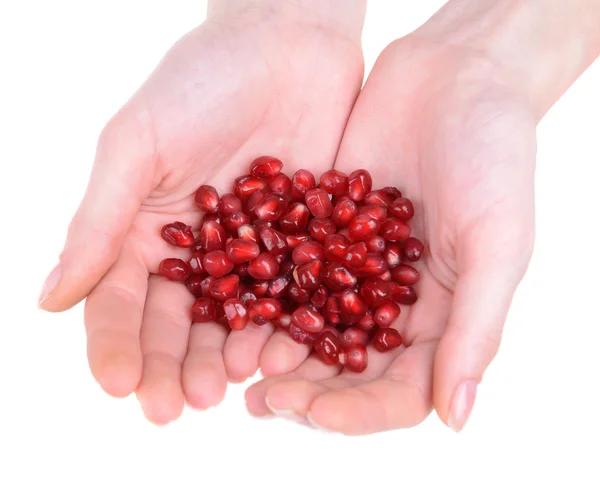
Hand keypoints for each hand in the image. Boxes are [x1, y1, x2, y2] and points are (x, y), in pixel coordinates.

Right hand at [38, 0, 364, 423]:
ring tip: (225, 387)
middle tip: (176, 407)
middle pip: (178, 322)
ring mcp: (251, 251)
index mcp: (144, 231)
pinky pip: (292, 294)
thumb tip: (48, 300)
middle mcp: (195, 250)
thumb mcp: (136, 143)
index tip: (119, 385)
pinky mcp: (302, 242)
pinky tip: (279, 352)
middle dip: (173, 365)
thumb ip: (98, 220)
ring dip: (226, 355)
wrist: (287, 41)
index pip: (122, 302)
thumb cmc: (200, 79)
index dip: (117, 345)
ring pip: (234, 318)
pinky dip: (284, 324)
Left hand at [245, 34, 535, 433]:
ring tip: (235, 362)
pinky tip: (232, 302)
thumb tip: (458, 416)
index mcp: (442, 319)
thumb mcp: (497, 242)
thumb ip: (477, 326)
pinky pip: (291, 271)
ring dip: (275, 349)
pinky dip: (264, 291)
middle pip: (346, 369)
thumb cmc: (494, 157)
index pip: (399, 391)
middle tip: (258, 396)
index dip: (356, 412)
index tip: (310, 411)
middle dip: (305, 388)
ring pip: (310, 327)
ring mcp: (355, 268)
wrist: (454, 79)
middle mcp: (394, 304)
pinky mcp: (323, 231)